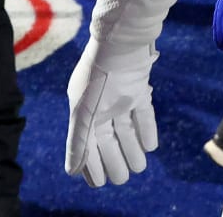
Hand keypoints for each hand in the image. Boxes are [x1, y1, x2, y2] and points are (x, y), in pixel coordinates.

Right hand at [65, 42, 157, 186]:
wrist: (122, 39)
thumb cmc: (98, 75)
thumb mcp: (84, 112)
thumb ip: (79, 141)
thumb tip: (71, 172)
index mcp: (82, 109)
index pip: (85, 142)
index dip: (91, 163)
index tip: (99, 183)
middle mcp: (100, 104)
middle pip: (106, 139)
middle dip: (114, 159)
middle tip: (122, 178)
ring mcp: (119, 95)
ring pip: (125, 129)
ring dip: (132, 148)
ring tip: (139, 166)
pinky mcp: (138, 87)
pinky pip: (143, 113)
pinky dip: (146, 129)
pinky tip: (151, 146)